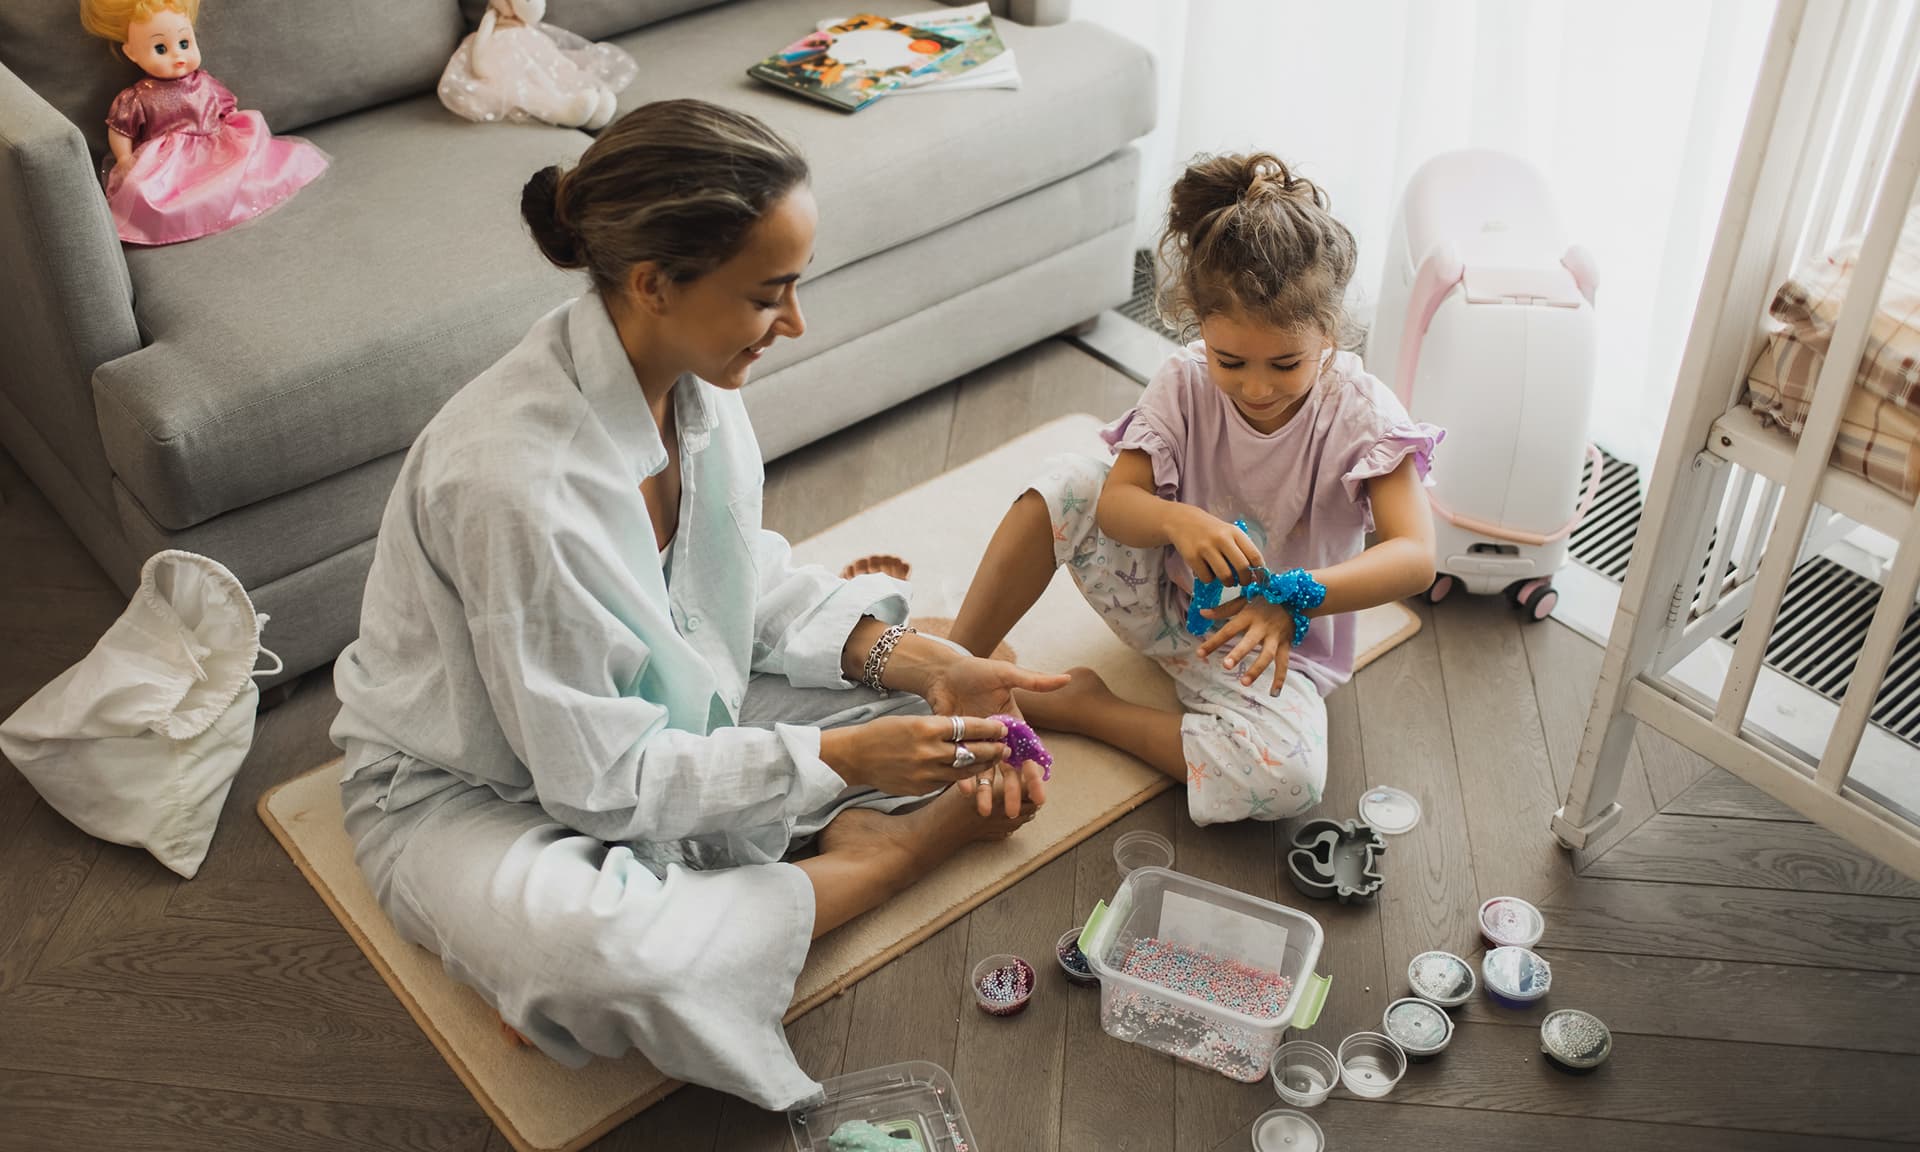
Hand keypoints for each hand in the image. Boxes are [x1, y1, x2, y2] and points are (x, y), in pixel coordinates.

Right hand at [820, 715, 1011, 797]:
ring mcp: (925, 773)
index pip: (967, 727)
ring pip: (964, 772)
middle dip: (992, 750)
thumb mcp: (912, 720)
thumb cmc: (884, 733)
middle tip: (1005, 748)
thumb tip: (968, 731)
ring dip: (982, 767)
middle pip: (972, 752)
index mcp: (926, 727)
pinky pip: (948, 783)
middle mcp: (928, 751)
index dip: (988, 729)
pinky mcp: (921, 788)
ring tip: (993, 762)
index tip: (1002, 729)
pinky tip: (970, 774)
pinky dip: (961, 778)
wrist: (856, 756)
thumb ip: (939, 727)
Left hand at [922, 655, 1070, 818]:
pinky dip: (962, 779)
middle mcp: (996, 739)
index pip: (1028, 755)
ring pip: (985, 774)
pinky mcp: (956, 745)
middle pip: (1008, 771)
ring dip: (986, 793)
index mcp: (1013, 726)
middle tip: (1012, 813)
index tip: (1039, 794)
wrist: (942, 672)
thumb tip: (1067, 679)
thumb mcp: (1006, 674)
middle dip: (1012, 792)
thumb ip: (1034, 681)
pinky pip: (960, 767)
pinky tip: (964, 792)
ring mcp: (976, 744)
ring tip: (984, 812)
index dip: (1034, 775)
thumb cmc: (976, 670)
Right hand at [1166, 506, 1263, 585]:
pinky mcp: (1192, 557)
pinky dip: (1210, 579)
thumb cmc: (1212, 531)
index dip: (1261, 572)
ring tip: (1226, 579)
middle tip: (1242, 582)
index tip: (1261, 580)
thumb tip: (1256, 575)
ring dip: (1228, 582)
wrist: (1183, 521)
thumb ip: (1242, 550)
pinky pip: (1207, 578)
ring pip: (1225, 576)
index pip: (1254, 555)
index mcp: (1235, 533)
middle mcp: (1222, 539)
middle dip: (1245, 580)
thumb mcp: (1229, 533)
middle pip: (1242, 568)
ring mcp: (1206, 548)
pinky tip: (1208, 570)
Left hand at [1195, 597, 1293, 695]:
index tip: (1200, 653)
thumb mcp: (1242, 601)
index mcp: (1248, 616)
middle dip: (1238, 653)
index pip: (1228, 630)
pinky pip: (1283, 663)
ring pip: (1267, 655)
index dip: (1214, 641)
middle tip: (1226, 665)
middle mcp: (1262, 627)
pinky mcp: (1286, 644)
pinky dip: (1280, 678)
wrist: (1295, 597)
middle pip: (1249, 641)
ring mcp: (1275, 637)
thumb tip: (1201, 613)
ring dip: (1256, 669)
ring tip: (1244, 682)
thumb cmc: (1264, 600)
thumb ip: (1222, 610)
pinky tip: (1273, 693)